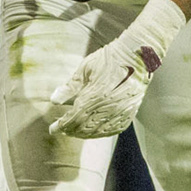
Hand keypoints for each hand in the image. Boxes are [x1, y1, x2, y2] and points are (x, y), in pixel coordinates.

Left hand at [48, 0, 187, 139]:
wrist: (137, 57)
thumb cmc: (108, 60)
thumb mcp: (85, 69)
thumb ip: (69, 87)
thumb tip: (53, 101)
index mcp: (96, 94)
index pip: (74, 117)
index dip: (62, 125)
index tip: (53, 129)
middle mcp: (109, 106)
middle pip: (85, 127)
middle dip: (70, 130)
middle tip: (61, 129)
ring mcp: (121, 112)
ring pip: (98, 132)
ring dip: (84, 134)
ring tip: (74, 131)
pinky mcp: (130, 113)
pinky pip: (113, 130)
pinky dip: (100, 133)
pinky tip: (92, 130)